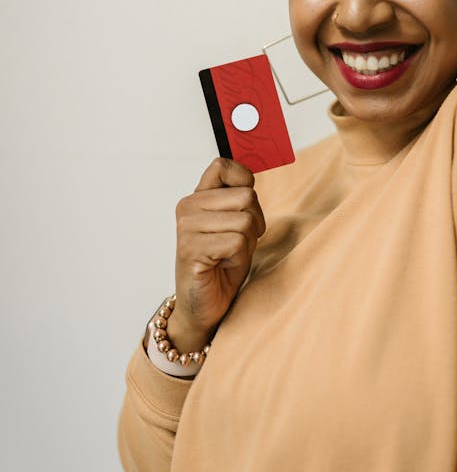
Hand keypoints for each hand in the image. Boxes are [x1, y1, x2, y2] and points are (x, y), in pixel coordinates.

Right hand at [169, 158, 265, 350]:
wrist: (204, 305)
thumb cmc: (222, 264)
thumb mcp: (235, 224)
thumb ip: (239, 200)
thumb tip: (251, 177)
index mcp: (198, 197)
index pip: (222, 165)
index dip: (244, 180)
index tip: (246, 204)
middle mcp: (188, 207)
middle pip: (247, 196)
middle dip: (254, 222)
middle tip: (237, 243)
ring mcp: (187, 227)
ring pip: (245, 220)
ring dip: (247, 242)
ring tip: (229, 255)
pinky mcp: (191, 248)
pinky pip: (237, 242)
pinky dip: (239, 257)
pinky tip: (222, 265)